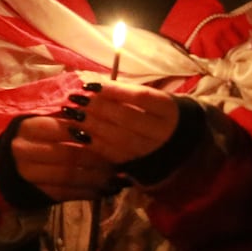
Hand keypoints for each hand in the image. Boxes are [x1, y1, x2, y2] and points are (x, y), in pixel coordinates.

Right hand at [8, 115, 120, 201]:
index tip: (113, 137)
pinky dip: (88, 193)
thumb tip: (106, 122)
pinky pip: (66, 194)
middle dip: (98, 160)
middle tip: (120, 161)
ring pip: (68, 177)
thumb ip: (71, 122)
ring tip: (117, 177)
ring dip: (96, 178)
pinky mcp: (36, 192)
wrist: (9, 162)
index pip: (65, 130)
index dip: (90, 134)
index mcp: (29, 128)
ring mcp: (28, 173)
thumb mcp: (47, 124)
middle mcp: (24, 150)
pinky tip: (104, 189)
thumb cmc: (37, 138)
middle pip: (68, 155)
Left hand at [65, 81, 182, 165]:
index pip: (141, 97)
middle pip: (128, 118)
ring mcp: (151, 151)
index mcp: (168, 110)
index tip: (91, 85)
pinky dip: (93, 143)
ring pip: (119, 138)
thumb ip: (126, 94)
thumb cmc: (157, 114)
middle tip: (75, 99)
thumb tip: (92, 87)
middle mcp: (163, 132)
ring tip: (71, 114)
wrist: (180, 146)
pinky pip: (114, 155)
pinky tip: (76, 132)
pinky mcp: (138, 165)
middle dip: (98, 107)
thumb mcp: (151, 100)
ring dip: (91, 125)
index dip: (114, 91)